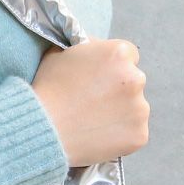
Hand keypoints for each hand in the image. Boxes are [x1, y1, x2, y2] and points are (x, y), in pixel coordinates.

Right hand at [31, 37, 149, 167]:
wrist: (42, 128)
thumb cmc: (48, 90)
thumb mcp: (61, 53)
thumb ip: (86, 48)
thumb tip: (93, 48)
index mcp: (119, 53)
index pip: (128, 56)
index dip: (112, 67)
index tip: (99, 80)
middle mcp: (135, 78)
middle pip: (134, 82)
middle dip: (119, 90)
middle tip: (93, 103)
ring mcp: (140, 109)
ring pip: (135, 108)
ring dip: (121, 113)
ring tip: (93, 122)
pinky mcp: (139, 135)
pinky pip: (134, 134)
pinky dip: (120, 136)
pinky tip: (98, 136)